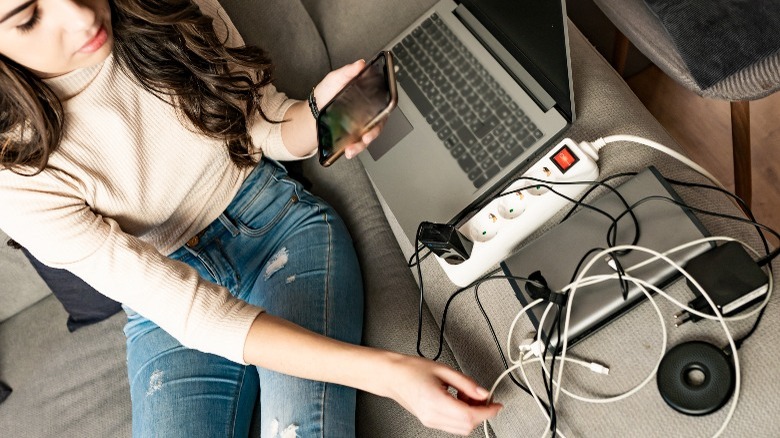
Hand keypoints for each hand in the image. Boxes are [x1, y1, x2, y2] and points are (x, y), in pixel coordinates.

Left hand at [312, 59, 384, 159]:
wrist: (311, 113)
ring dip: (362, 144)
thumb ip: (347, 72)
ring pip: (368, 137)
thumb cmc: (325, 95)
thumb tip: (361, 64)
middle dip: (373, 133)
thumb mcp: (334, 79)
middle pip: (378, 123)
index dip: (386, 109)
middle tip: (366, 137)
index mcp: (367, 98)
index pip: (383, 103)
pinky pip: (358, 145)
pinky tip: (348, 151)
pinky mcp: (352, 137)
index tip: (382, 114)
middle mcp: (367, 113)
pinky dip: (354, 149)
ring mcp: (360, 127)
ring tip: (352, 148)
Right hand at [384, 354, 502, 435]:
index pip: (469, 416)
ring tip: (466, 395)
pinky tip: (458, 400)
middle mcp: (432, 416)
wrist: (392, 375)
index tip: (496, 405)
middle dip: (481, 413)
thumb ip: (466, 383)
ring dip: (471, 415)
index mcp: (435, 401)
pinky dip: (461, 416)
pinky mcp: (429, 421)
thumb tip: (483, 393)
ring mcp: (430, 421)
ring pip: (461, 429)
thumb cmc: (411, 369)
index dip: (488, 411)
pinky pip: (452, 425)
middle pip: (467, 426)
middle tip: (483, 397)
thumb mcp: (443, 369)